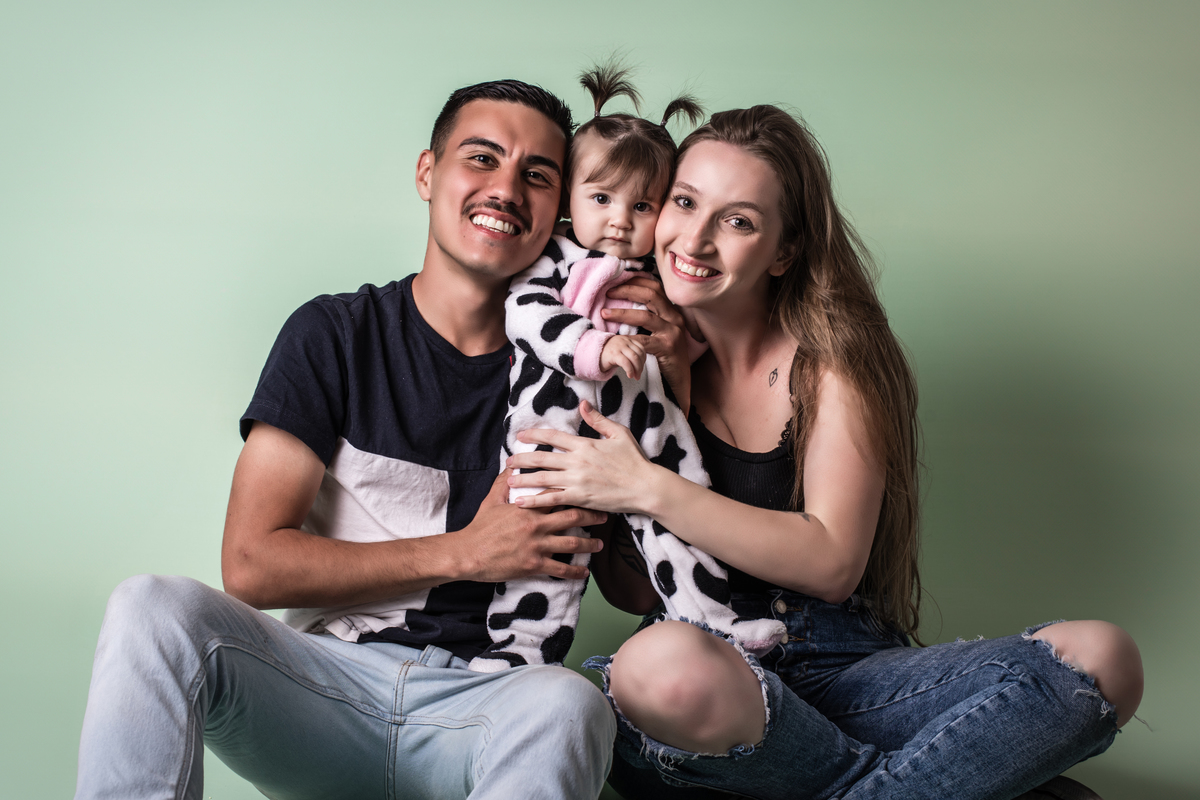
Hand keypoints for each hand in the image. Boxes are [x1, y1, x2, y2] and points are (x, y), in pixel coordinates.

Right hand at [451, 469, 605, 582]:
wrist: (468, 553)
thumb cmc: (480, 526)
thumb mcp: (492, 499)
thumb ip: (506, 481)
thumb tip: (513, 464)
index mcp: (528, 507)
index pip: (557, 494)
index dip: (575, 491)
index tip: (588, 490)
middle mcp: (536, 525)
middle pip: (571, 516)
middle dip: (591, 515)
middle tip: (604, 515)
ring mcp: (536, 546)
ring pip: (571, 543)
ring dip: (588, 544)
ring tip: (599, 545)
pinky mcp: (533, 565)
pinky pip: (559, 569)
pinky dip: (574, 571)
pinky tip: (583, 572)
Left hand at [507, 401, 655, 514]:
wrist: (646, 487)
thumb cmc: (634, 460)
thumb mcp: (619, 433)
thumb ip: (598, 420)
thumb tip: (582, 404)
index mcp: (585, 444)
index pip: (553, 437)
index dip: (533, 435)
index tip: (520, 436)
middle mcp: (577, 462)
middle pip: (542, 458)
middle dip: (521, 459)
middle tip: (507, 461)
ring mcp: (577, 481)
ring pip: (543, 479)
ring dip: (523, 479)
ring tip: (508, 480)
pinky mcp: (580, 498)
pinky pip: (552, 499)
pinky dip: (534, 500)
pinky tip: (520, 502)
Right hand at [599, 334, 646, 380]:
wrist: (591, 354)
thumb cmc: (607, 355)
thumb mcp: (620, 351)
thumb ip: (630, 353)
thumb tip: (640, 365)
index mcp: (627, 339)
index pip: (641, 349)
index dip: (643, 360)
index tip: (640, 368)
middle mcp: (624, 341)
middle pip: (639, 354)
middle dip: (641, 367)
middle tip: (638, 376)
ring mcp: (619, 347)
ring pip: (634, 358)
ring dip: (637, 370)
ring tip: (635, 377)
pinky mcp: (614, 354)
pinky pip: (626, 363)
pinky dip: (630, 370)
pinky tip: (629, 375)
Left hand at [603, 276, 691, 410]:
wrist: (679, 383)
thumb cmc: (665, 358)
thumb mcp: (658, 334)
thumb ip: (648, 319)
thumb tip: (624, 303)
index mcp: (671, 312)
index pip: (654, 287)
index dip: (636, 280)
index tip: (616, 279)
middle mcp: (674, 318)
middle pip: (651, 294)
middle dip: (627, 290)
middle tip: (607, 292)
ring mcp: (673, 332)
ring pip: (645, 316)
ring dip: (622, 313)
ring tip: (604, 313)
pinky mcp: (668, 348)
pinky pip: (644, 341)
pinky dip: (627, 340)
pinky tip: (615, 340)